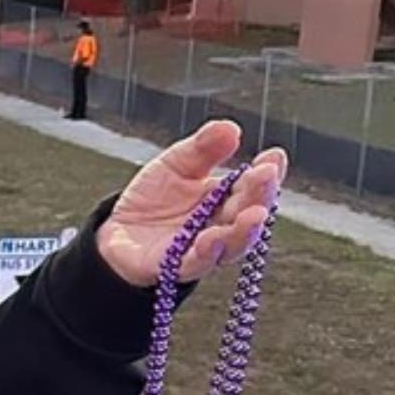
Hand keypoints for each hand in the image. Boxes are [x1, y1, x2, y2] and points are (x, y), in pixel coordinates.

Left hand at [96, 120, 286, 286]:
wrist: (119, 230)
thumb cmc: (155, 196)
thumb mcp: (175, 164)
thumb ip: (202, 149)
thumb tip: (230, 128)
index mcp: (226, 198)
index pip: (253, 185)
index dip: (267, 173)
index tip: (275, 156)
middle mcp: (221, 224)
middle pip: (248, 213)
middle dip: (260, 195)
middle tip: (267, 175)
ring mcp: (201, 248)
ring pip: (232, 244)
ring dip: (244, 230)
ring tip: (255, 214)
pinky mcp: (175, 267)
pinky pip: (196, 263)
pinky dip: (207, 252)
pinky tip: (212, 237)